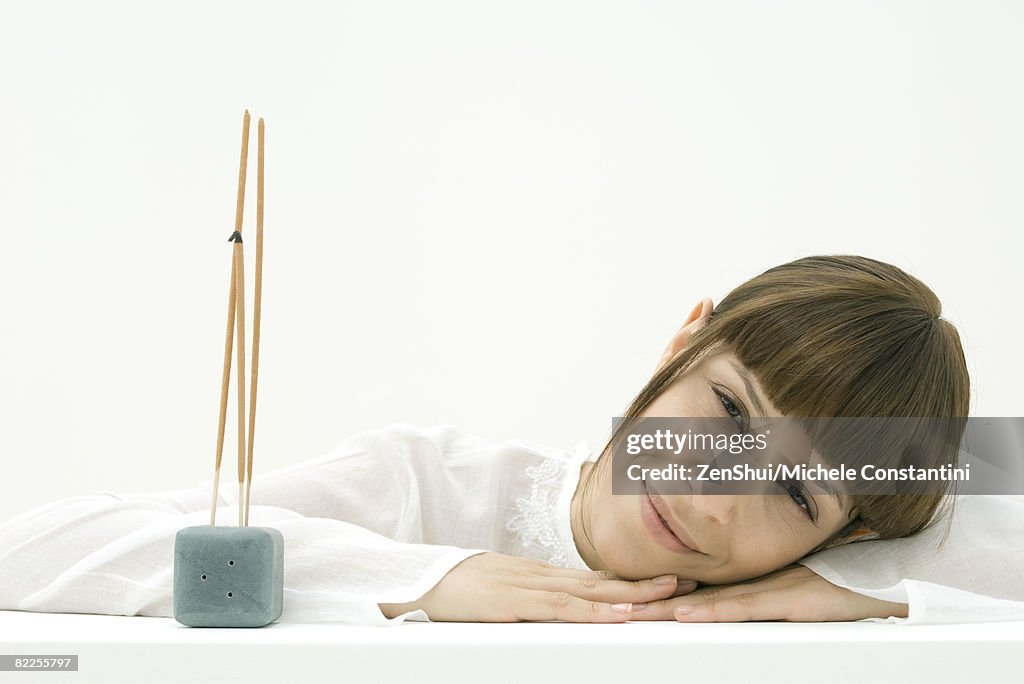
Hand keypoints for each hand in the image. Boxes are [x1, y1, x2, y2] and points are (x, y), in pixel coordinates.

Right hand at [378, 552, 698, 621]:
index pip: (599, 581)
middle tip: (690, 584)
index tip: (671, 583)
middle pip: (604, 584)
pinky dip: (591, 612)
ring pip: (590, 595)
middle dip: (647, 586)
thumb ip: (536, 599)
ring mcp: (530, 589)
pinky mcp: (513, 605)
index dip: (636, 583)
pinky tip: (615, 615)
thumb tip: (569, 608)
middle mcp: (544, 579)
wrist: (421, 577)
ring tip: (668, 599)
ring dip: (631, 597)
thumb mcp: (505, 591)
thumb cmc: (462, 588)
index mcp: (543, 578)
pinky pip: (559, 609)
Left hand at [628, 564, 909, 621]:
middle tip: (612, 607)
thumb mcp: (791, 597)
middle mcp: (753, 580)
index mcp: (749, 579)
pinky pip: (744, 609)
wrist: (885, 582)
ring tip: (633, 613)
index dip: (658, 591)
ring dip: (667, 607)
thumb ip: (759, 601)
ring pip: (708, 600)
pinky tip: (685, 614)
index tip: (623, 598)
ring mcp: (769, 588)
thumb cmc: (840, 588)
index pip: (694, 586)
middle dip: (650, 600)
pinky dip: (712, 612)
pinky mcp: (789, 601)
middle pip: (692, 591)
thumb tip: (721, 611)